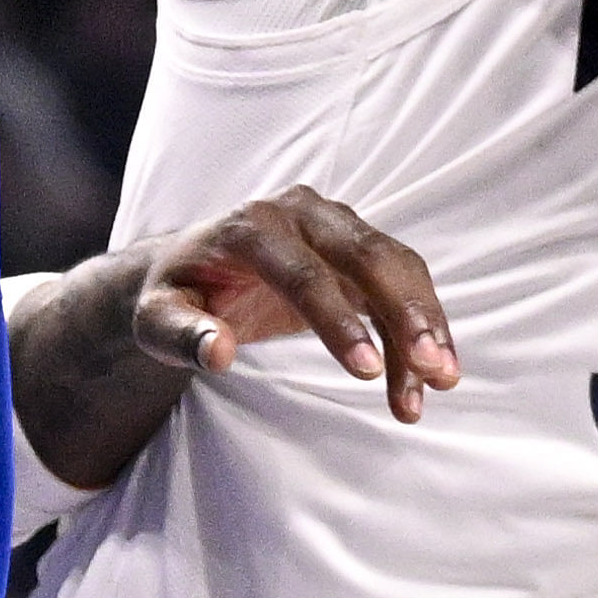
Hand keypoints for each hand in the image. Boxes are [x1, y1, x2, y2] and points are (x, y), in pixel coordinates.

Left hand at [120, 185, 459, 422]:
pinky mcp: (357, 249)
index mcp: (250, 226)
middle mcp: (301, 213)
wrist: (196, 266)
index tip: (366, 373)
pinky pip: (399, 284)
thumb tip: (218, 354)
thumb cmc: (176, 295)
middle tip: (433, 369)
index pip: (302, 271)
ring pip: (396, 267)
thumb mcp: (155, 320)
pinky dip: (418, 328)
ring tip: (441, 384)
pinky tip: (426, 379)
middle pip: (367, 255)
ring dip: (425, 323)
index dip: (336, 321)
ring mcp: (336, 225)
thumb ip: (181, 335)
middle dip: (406, 312)